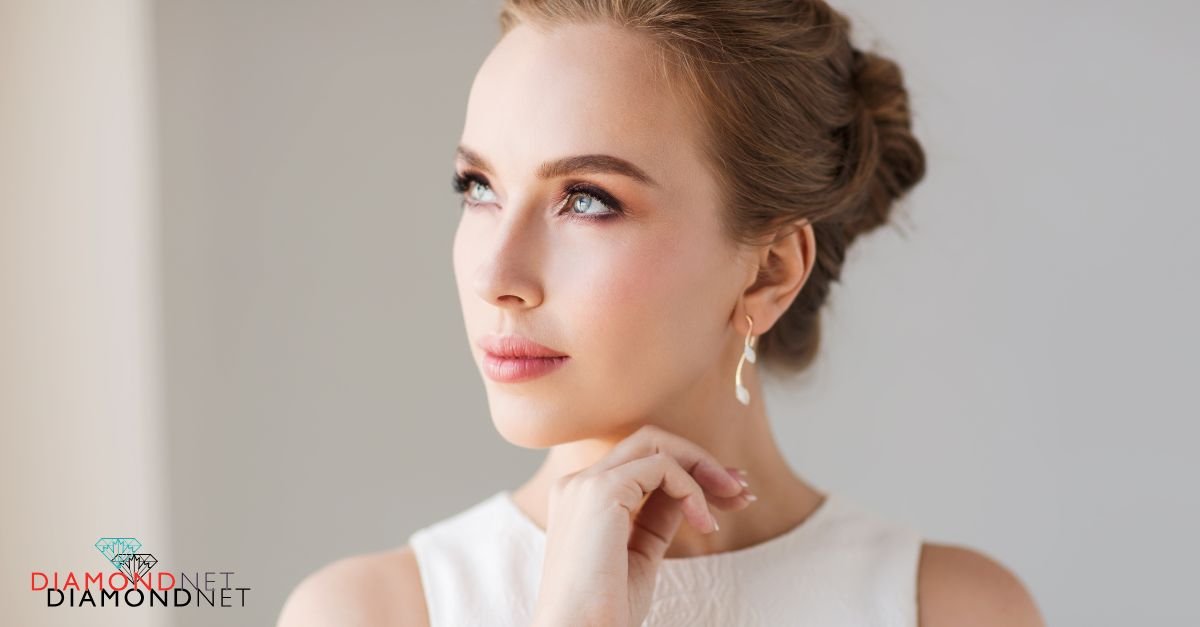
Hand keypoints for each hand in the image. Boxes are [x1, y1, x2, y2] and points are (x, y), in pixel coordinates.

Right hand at [530, 424, 754, 626]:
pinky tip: (704, 523)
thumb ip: (657, 516)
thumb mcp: (640, 554)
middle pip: (648, 442)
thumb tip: (688, 493)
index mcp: (581, 498)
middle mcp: (578, 483)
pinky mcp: (601, 492)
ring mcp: (586, 483)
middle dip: (700, 460)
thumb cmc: (604, 609)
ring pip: (655, 444)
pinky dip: (692, 489)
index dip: (689, 470)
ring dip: (703, 468)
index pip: (640, 462)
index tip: (728, 494)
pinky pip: (661, 467)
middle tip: (741, 490)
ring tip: (734, 501)